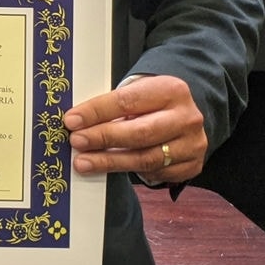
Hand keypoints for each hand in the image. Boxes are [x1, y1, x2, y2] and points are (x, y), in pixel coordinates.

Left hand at [61, 74, 206, 183]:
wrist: (185, 114)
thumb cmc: (152, 103)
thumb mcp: (137, 93)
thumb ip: (112, 105)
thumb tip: (76, 121)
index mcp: (171, 90)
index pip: (127, 101)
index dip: (96, 112)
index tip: (71, 121)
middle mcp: (186, 117)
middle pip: (139, 133)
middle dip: (103, 138)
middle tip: (76, 142)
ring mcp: (192, 144)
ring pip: (146, 159)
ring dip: (110, 162)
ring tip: (84, 162)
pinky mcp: (192, 165)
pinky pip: (156, 174)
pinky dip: (132, 172)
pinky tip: (113, 169)